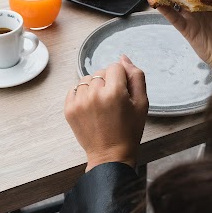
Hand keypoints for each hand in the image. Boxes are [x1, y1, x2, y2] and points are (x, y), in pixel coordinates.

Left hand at [64, 55, 147, 171]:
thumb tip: (123, 57)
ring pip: (87, 79)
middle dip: (108, 82)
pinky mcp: (69, 109)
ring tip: (101, 104)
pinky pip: (74, 88)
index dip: (121, 78)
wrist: (110, 155)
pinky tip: (91, 107)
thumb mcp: (142, 103)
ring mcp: (79, 102)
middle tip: (113, 102)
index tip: (123, 93)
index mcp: (114, 92)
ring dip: (94, 87)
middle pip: (101, 72)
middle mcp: (94, 94)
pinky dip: (82, 94)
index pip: (115, 67)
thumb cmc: (129, 129)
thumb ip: (136, 76)